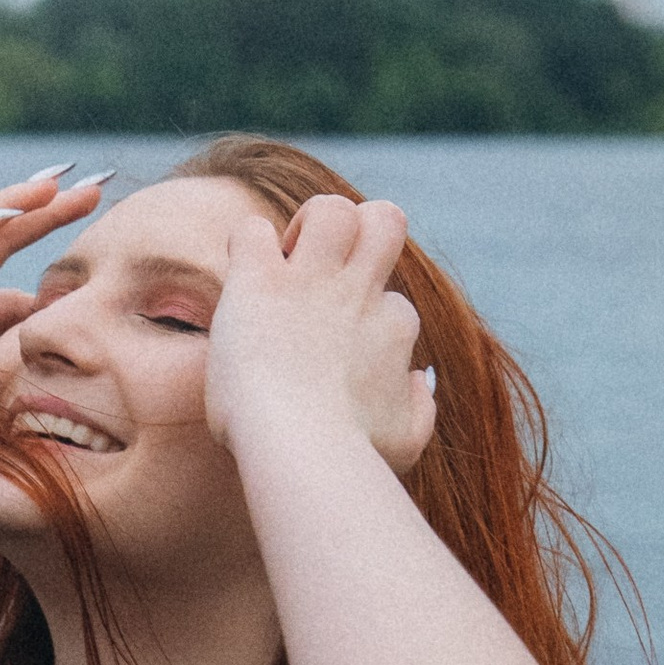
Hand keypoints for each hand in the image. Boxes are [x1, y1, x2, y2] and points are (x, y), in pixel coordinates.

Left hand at [201, 194, 435, 475]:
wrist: (304, 448)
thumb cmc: (352, 456)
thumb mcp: (405, 440)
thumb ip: (419, 408)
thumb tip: (418, 379)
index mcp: (392, 328)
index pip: (389, 300)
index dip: (361, 320)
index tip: (333, 355)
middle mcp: (360, 294)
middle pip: (385, 219)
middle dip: (359, 231)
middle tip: (323, 270)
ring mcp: (312, 281)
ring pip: (331, 208)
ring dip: (307, 225)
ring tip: (286, 263)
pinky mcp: (261, 282)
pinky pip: (253, 231)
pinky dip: (246, 249)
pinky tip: (244, 283)